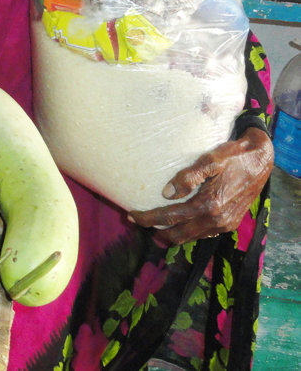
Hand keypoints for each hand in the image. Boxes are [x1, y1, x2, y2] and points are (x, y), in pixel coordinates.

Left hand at [128, 127, 273, 245]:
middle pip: (178, 234)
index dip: (148, 218)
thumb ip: (188, 177)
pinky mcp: (230, 223)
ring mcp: (225, 224)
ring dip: (171, 233)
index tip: (131, 214)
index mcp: (209, 205)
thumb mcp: (210, 160)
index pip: (170, 217)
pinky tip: (179, 222)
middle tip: (137, 221)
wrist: (261, 159)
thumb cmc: (233, 156)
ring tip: (154, 223)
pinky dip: (187, 231)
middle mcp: (217, 220)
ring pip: (191, 237)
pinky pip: (203, 233)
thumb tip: (167, 193)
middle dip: (155, 230)